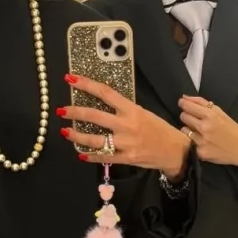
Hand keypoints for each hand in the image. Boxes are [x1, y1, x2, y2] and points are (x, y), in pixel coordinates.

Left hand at [57, 76, 190, 179]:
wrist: (175, 150)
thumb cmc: (159, 129)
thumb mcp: (143, 113)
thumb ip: (124, 109)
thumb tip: (104, 104)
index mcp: (131, 110)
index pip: (105, 93)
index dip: (86, 85)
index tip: (71, 80)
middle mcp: (127, 125)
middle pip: (95, 116)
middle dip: (75, 112)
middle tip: (61, 110)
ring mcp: (126, 143)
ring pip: (95, 139)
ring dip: (77, 135)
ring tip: (65, 132)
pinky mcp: (127, 158)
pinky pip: (104, 157)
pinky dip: (90, 156)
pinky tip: (81, 154)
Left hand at [178, 96, 237, 169]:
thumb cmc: (231, 128)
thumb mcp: (219, 112)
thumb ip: (201, 103)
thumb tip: (183, 97)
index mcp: (210, 115)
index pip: (187, 106)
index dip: (183, 104)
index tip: (183, 104)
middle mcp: (204, 128)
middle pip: (183, 117)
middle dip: (187, 116)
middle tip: (196, 120)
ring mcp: (201, 141)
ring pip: (184, 130)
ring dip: (189, 130)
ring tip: (200, 132)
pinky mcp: (200, 153)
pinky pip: (189, 143)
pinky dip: (194, 142)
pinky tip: (203, 142)